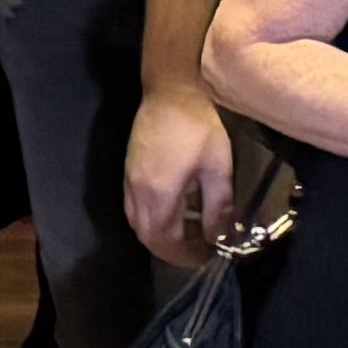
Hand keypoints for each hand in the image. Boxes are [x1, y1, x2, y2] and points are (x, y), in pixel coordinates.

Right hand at [123, 86, 234, 262]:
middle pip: (147, 236)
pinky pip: (135, 208)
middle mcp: (138, 191)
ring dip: (161, 236)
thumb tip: (219, 237)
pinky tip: (175, 211)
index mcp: (160, 193)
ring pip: (138, 223)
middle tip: (199, 250)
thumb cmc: (199, 127)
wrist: (170, 91)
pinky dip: (153, 220)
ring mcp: (129, 181)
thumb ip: (218, 206)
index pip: (165, 239)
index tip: (208, 256)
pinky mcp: (129, 171)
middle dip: (172, 251)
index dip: (185, 255)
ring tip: (189, 233)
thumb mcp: (218, 167)